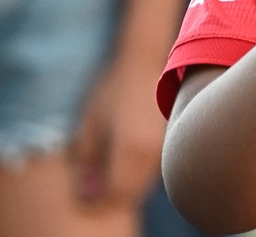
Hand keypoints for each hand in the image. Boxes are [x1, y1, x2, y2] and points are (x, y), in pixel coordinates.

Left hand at [70, 52, 167, 206]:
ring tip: (111, 161)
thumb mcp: (90, 122)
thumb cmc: (114, 87)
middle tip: (96, 173)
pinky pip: (153, 170)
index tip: (86, 184)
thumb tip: (85, 189)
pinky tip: (129, 152)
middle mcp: (152, 154)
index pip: (114, 194)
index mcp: (130, 151)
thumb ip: (86, 160)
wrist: (146, 60)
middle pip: (131, 193)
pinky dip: (139, 172)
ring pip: (144, 184)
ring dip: (127, 183)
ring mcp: (164, 148)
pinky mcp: (170, 142)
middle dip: (112, 191)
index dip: (97, 196)